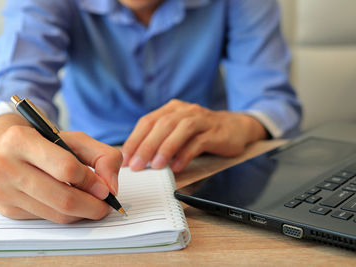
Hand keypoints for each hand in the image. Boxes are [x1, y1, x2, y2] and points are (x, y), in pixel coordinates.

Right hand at [0, 114, 121, 222]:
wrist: (0, 149)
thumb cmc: (43, 142)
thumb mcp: (73, 139)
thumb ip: (101, 156)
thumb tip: (111, 187)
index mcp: (20, 140)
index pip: (66, 168)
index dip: (91, 182)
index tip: (106, 189)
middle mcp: (4, 165)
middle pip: (62, 197)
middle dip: (92, 205)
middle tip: (106, 206)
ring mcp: (1, 190)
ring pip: (55, 213)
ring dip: (81, 213)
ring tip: (93, 206)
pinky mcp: (4, 209)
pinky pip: (45, 218)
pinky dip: (65, 215)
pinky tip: (71, 206)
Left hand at [122, 99, 266, 172]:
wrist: (236, 127)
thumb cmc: (201, 132)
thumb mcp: (178, 131)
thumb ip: (161, 139)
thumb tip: (138, 159)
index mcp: (171, 109)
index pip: (147, 121)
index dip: (134, 140)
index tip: (125, 158)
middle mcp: (185, 111)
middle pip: (161, 125)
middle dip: (146, 146)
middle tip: (136, 166)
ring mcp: (201, 119)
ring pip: (179, 130)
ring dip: (165, 149)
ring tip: (155, 166)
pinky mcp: (215, 132)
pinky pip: (197, 142)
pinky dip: (185, 155)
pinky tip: (176, 166)